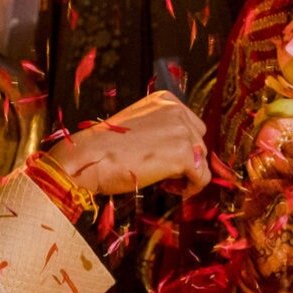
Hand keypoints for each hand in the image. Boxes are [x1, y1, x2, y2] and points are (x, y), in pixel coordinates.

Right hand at [45, 90, 209, 197]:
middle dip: (188, 159)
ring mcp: (182, 132)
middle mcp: (176, 111)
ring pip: (201, 159)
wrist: (90, 158)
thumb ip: (159, 128)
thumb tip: (174, 149)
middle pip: (199, 141)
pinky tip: (177, 191)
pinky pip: (202, 176)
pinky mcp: (183, 154)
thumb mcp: (137, 125)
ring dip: (189, 173)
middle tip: (170, 174)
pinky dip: (193, 187)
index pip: (192, 124)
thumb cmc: (106, 146)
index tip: (171, 159)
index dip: (184, 145)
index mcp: (165, 100)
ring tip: (169, 183)